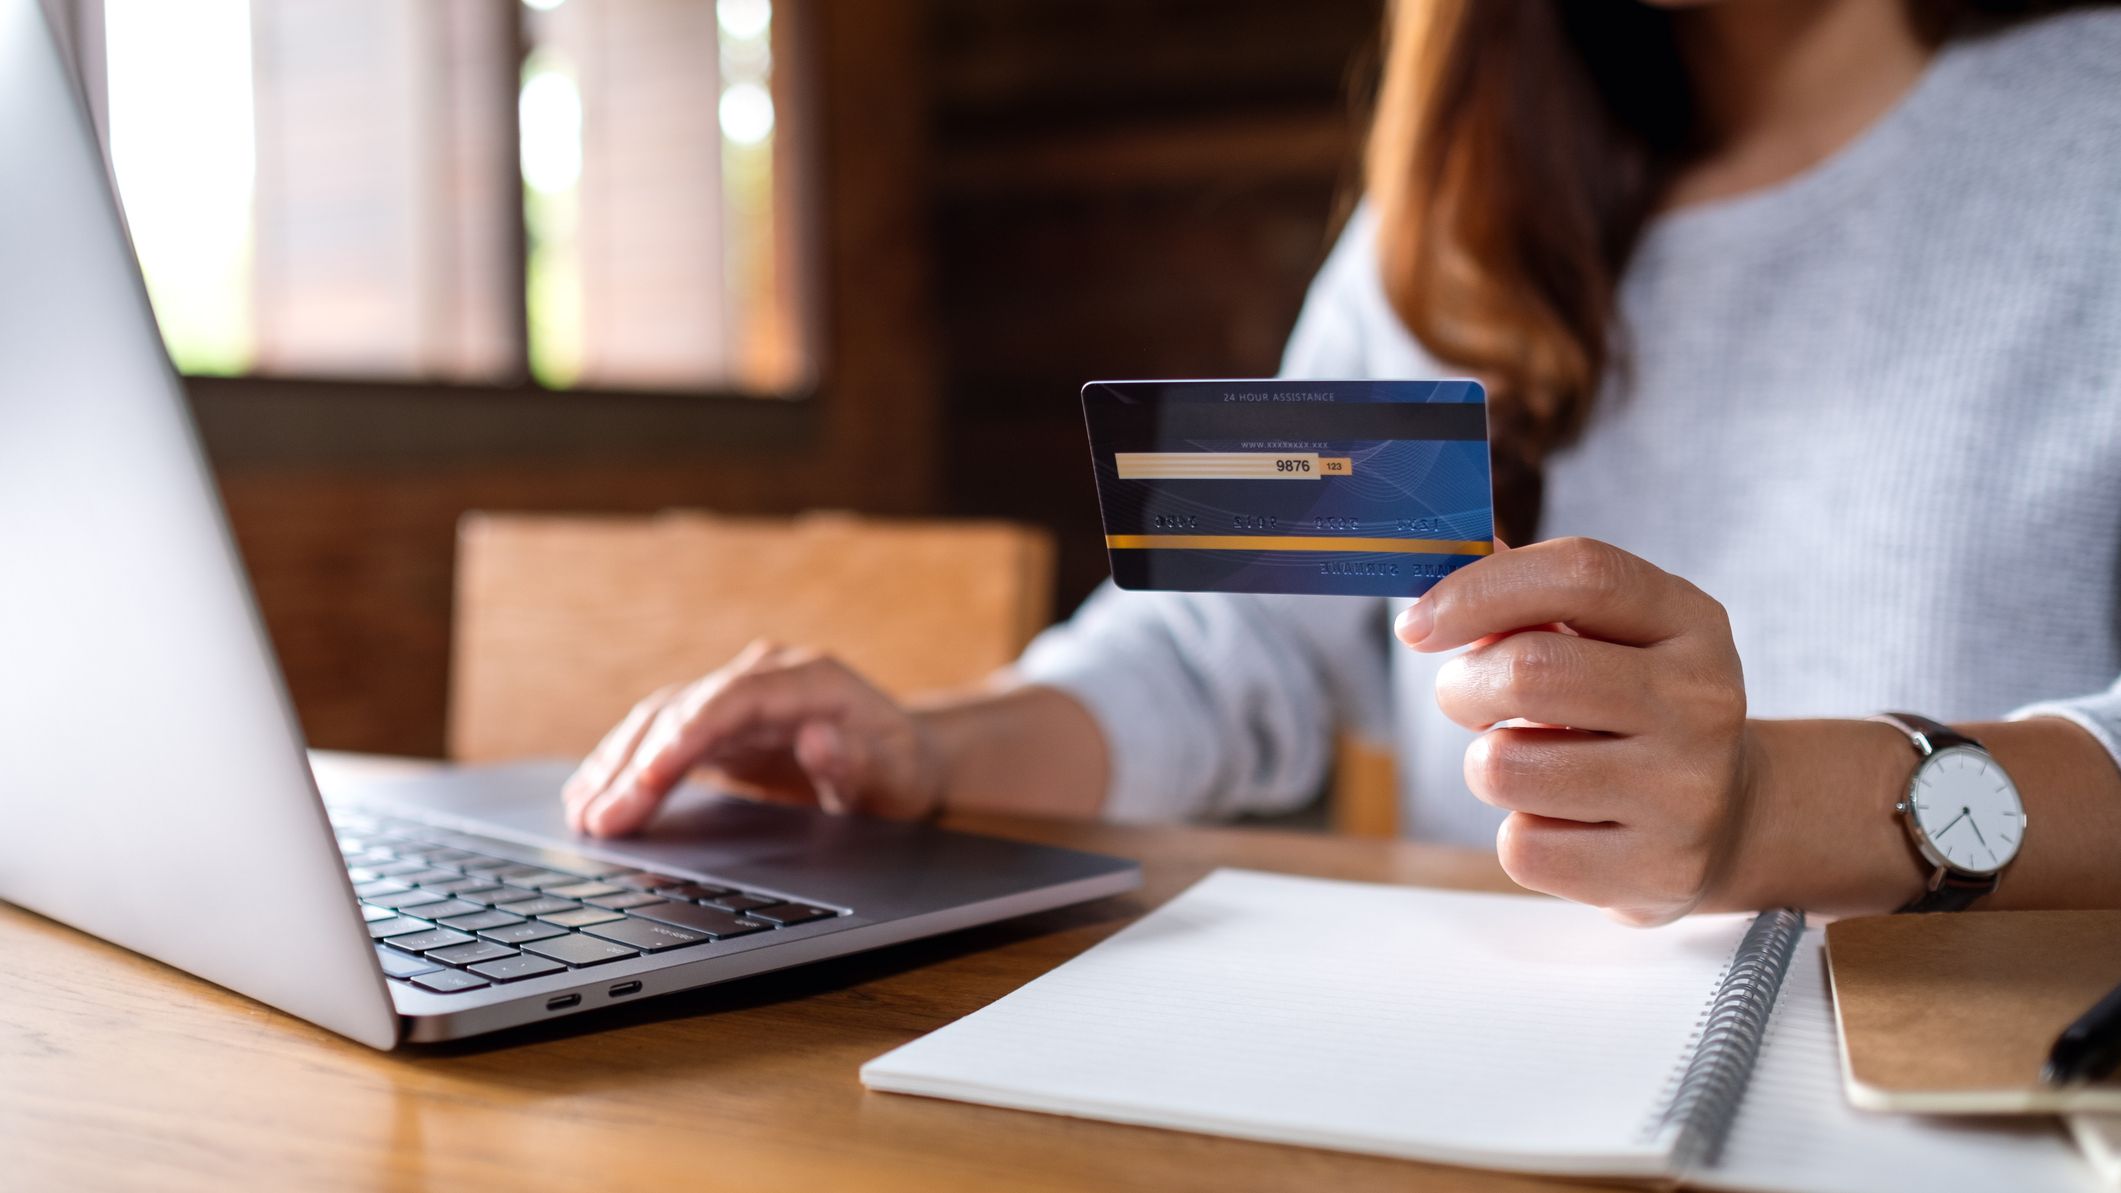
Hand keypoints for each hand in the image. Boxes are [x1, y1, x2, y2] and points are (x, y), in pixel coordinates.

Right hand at [561, 641, 946, 837]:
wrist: (904, 755)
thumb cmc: (902, 770)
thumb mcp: (898, 777)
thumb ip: (860, 761)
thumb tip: (820, 736)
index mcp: (810, 679)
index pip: (733, 700)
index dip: (686, 736)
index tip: (647, 777)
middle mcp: (766, 674)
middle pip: (686, 708)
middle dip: (637, 763)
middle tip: (599, 818)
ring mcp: (738, 693)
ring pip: (662, 716)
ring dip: (617, 763)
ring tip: (581, 812)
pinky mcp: (719, 720)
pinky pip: (662, 733)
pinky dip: (625, 762)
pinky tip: (590, 793)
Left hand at [1395, 538, 1753, 925]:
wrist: (1734, 820)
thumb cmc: (1638, 711)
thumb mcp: (1614, 638)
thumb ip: (1534, 597)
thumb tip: (1452, 553)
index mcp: (1691, 623)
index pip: (1582, 575)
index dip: (1480, 588)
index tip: (1416, 622)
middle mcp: (1700, 702)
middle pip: (1530, 671)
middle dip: (1463, 686)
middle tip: (1465, 700)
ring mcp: (1684, 792)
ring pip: (1505, 767)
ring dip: (1487, 764)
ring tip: (1529, 764)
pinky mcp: (1656, 870)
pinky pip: (1523, 847)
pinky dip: (1520, 834)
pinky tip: (1564, 822)